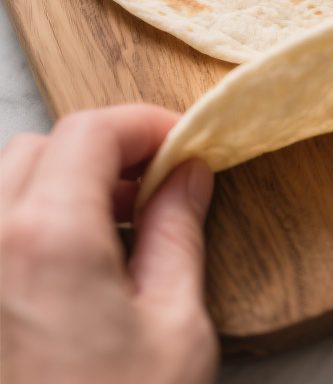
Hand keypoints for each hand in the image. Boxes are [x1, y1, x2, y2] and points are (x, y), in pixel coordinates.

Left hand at [1, 104, 216, 383]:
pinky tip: (67, 274)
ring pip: (2, 188)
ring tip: (109, 233)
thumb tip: (187, 176)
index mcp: (48, 238)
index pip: (91, 131)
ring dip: (55, 187)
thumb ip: (176, 234)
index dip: (144, 126)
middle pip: (39, 149)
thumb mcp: (174, 332)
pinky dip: (23, 229)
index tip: (182, 146)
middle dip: (99, 155)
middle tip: (152, 190)